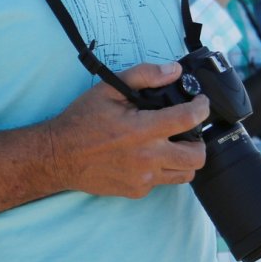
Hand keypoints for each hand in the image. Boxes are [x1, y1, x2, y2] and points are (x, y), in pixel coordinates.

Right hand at [46, 62, 208, 198]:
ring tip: (172, 144)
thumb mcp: (109, 89)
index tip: (201, 103)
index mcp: (141, 130)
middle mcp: (147, 158)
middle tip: (189, 129)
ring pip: (185, 174)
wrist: (58, 156)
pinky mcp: (136, 191)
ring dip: (185, 158)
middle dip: (199, 140)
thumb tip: (173, 70)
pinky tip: (148, 156)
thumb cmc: (82, 120)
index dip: (201, 108)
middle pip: (196, 157)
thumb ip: (143, 75)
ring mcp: (143, 178)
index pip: (187, 119)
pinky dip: (162, 169)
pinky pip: (162, 182)